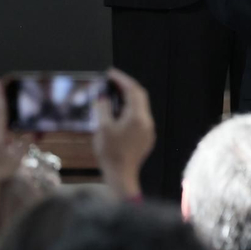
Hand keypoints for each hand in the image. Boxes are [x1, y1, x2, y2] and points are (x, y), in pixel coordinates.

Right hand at [93, 67, 155, 199]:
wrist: (121, 176)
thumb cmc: (110, 153)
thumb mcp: (102, 128)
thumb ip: (103, 108)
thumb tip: (103, 96)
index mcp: (137, 117)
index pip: (132, 90)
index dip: (121, 79)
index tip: (110, 73)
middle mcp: (146, 121)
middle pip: (139, 96)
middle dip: (126, 86)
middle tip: (111, 81)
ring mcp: (148, 130)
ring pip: (140, 107)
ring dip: (128, 98)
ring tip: (113, 95)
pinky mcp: (146, 138)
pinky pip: (139, 117)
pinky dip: (130, 110)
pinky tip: (118, 113)